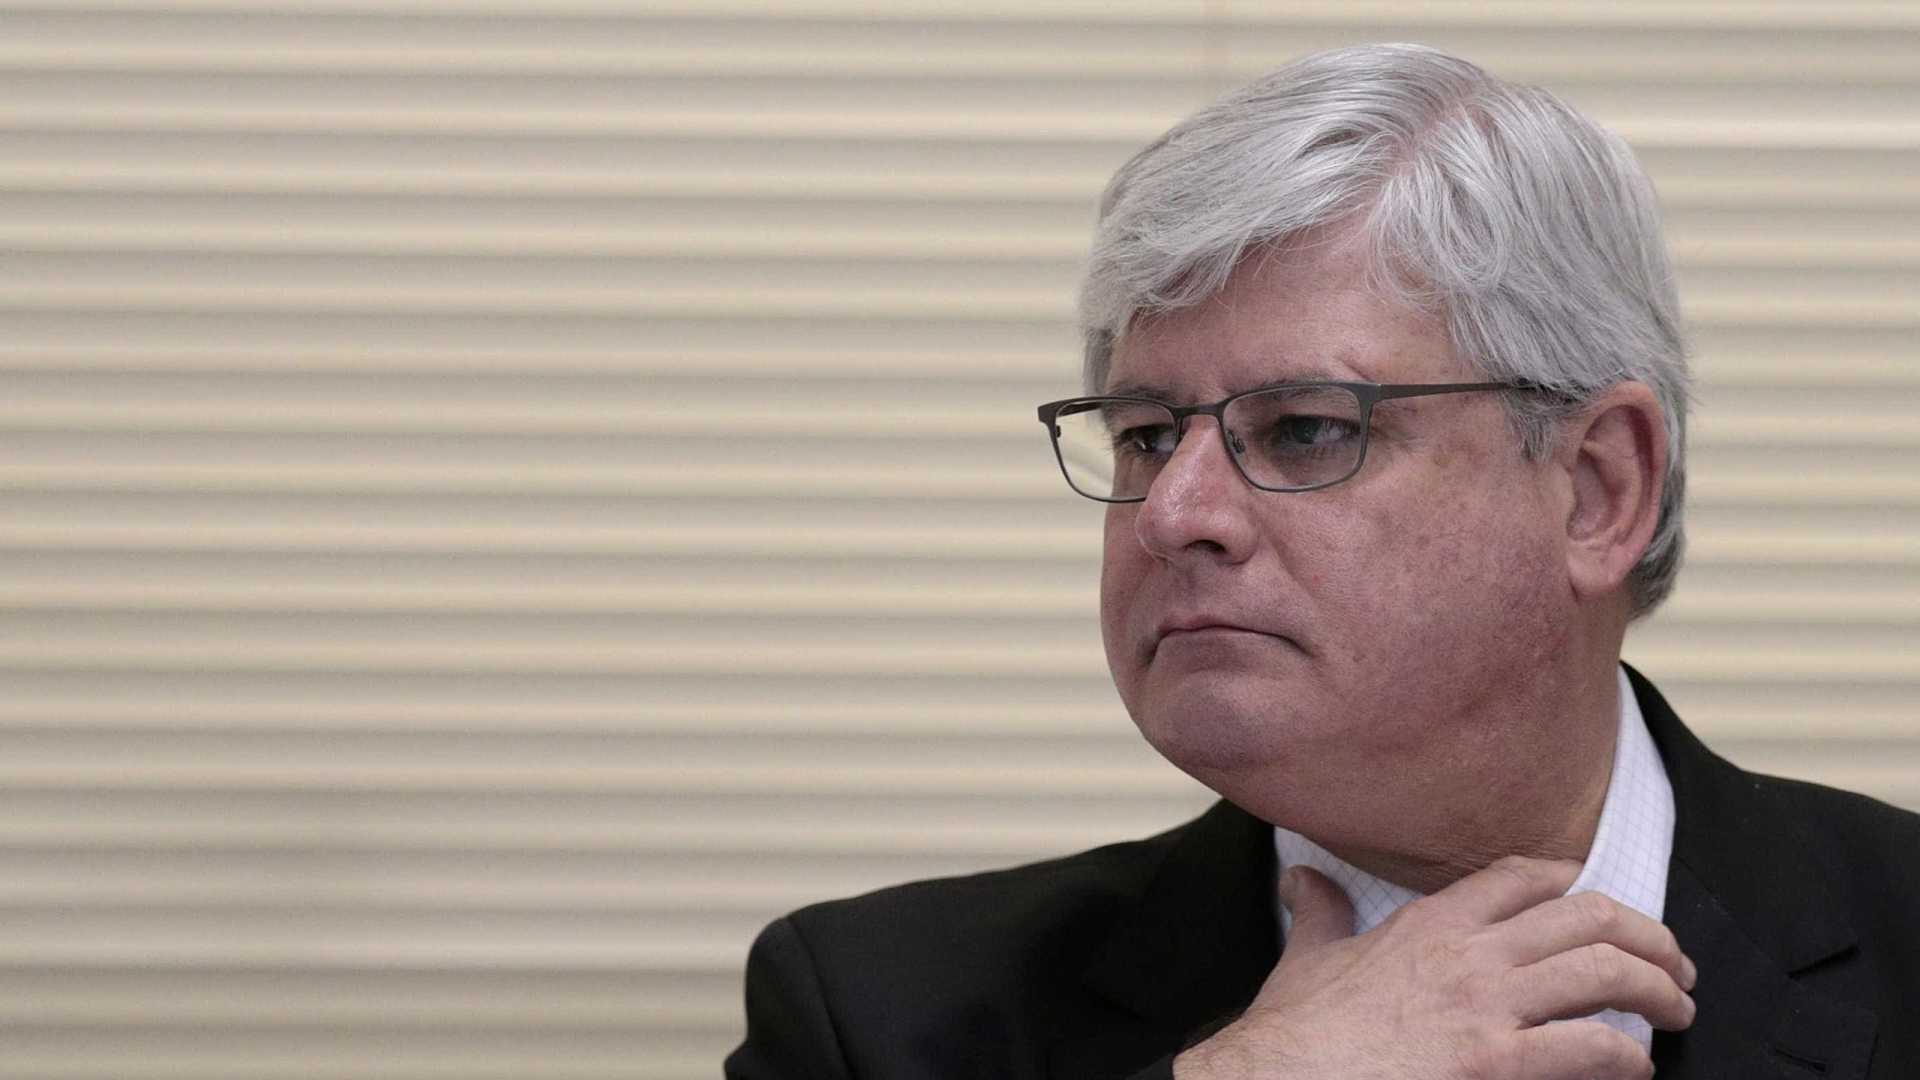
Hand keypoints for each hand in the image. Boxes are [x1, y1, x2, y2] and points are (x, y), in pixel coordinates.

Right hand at [1173, 857, 1695, 1079]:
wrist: (1280, 1079)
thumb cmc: (1294, 1033)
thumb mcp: (1307, 958)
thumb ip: (1318, 913)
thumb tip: (1300, 879)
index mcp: (1430, 923)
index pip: (1523, 877)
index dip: (1573, 883)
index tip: (1599, 903)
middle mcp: (1469, 952)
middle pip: (1587, 916)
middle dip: (1646, 936)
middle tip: (1672, 964)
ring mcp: (1486, 1006)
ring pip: (1603, 972)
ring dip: (1656, 988)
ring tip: (1678, 1007)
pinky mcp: (1495, 1062)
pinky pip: (1589, 1046)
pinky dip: (1626, 1055)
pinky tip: (1637, 1066)